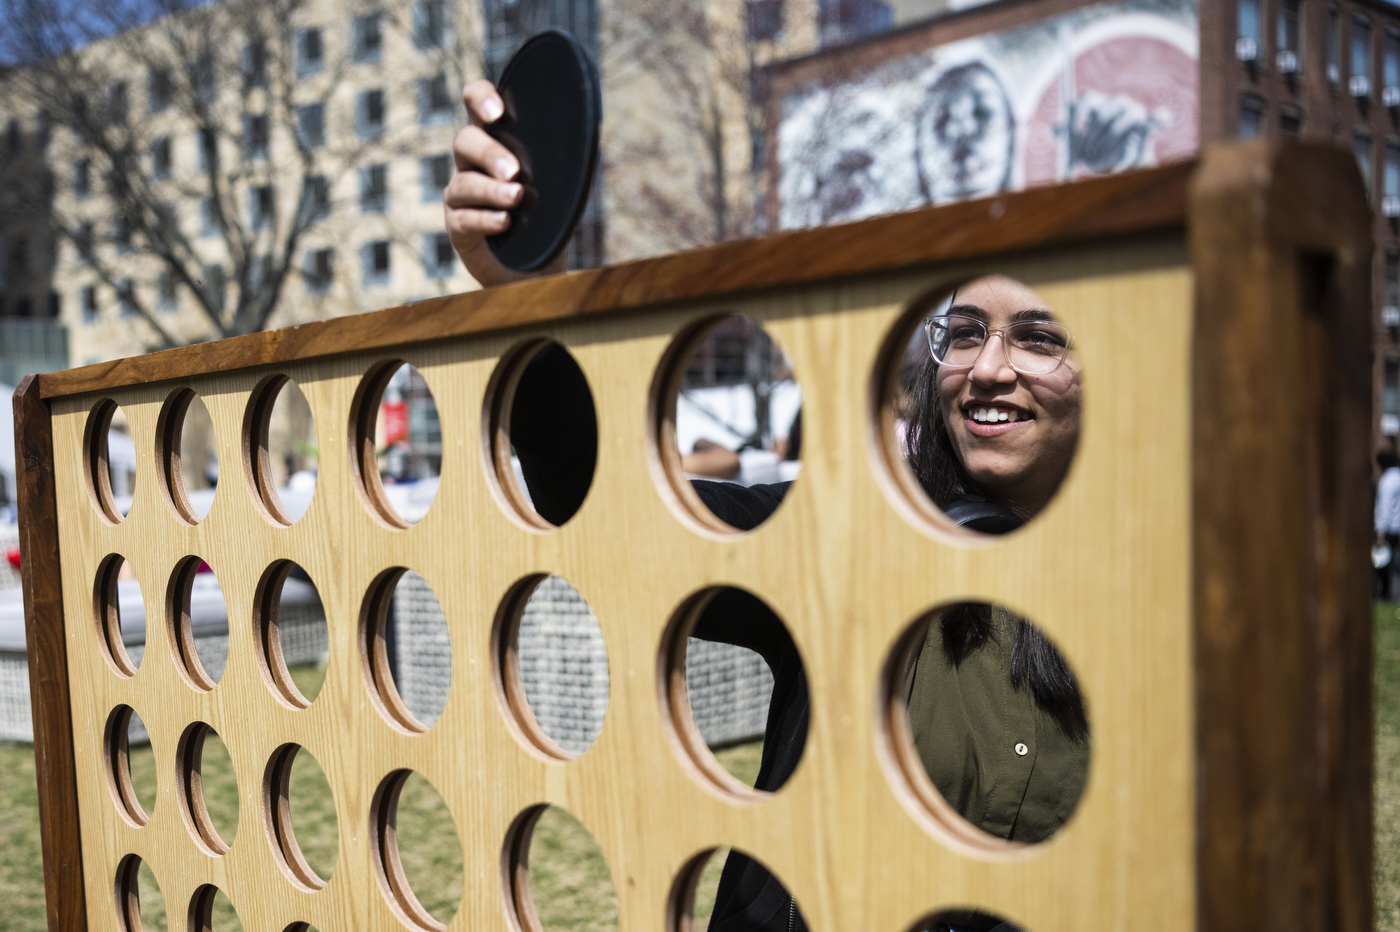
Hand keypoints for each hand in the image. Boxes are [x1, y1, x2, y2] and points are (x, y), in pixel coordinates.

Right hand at [444, 80, 566, 286]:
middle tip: (514, 171)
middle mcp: (471, 164)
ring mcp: (461, 196)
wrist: (538, 271)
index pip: (476, 103)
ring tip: (516, 199)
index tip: (497, 112)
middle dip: (489, 153)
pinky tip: (505, 222)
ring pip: (463, 183)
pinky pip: (464, 219)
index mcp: (495, 142)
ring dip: (491, 190)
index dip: (480, 99)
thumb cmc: (547, 220)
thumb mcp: (560, 188)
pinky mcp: (458, 228)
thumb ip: (561, 162)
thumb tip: (584, 139)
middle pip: (465, 141)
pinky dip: (485, 219)